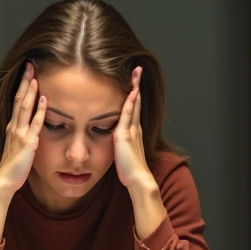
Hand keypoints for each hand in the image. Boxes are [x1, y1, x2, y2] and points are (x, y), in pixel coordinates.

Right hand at [0, 63, 47, 193]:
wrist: (3, 182)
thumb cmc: (11, 168)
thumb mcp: (16, 148)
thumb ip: (23, 137)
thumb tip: (32, 130)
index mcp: (11, 127)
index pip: (17, 101)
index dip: (22, 86)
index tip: (27, 72)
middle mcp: (13, 127)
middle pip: (19, 99)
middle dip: (25, 81)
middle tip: (30, 64)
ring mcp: (19, 134)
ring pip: (24, 107)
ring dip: (30, 90)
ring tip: (35, 75)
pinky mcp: (27, 143)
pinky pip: (34, 124)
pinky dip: (39, 111)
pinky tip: (44, 99)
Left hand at [113, 67, 155, 191]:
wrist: (138, 179)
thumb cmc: (129, 170)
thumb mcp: (122, 153)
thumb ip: (119, 144)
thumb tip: (112, 140)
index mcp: (132, 131)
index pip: (132, 108)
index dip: (133, 94)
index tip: (132, 81)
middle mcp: (134, 127)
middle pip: (136, 101)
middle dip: (136, 85)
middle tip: (137, 69)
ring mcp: (132, 129)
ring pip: (134, 103)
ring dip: (135, 87)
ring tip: (136, 72)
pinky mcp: (126, 134)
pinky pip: (129, 113)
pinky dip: (131, 101)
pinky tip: (132, 90)